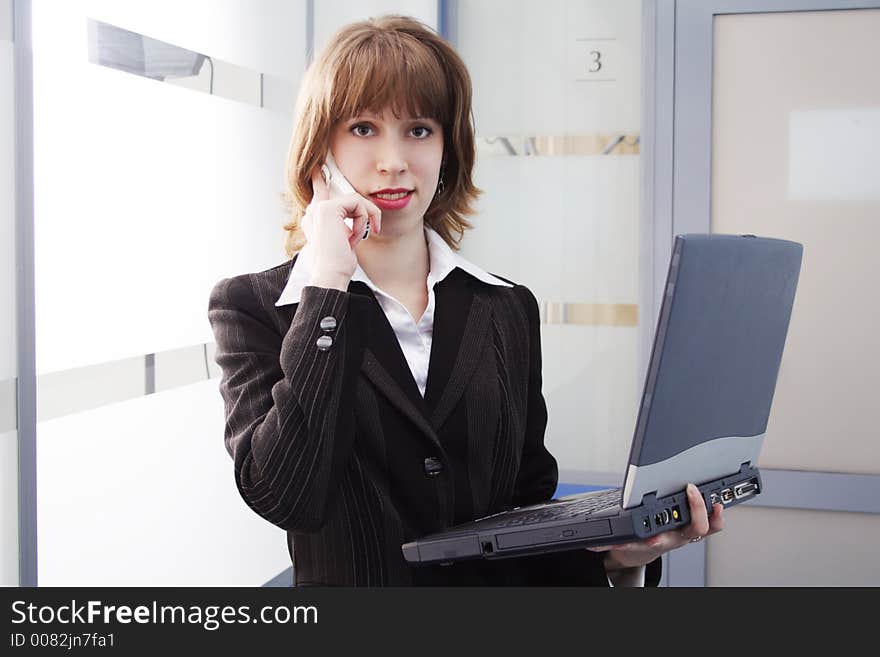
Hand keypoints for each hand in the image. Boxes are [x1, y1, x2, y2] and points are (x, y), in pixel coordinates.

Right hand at [303, 170, 381, 287]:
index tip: (320, 168)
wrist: (330, 274)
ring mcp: (320, 208)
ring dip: (365, 220)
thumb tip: (360, 216)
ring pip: (356, 200)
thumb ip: (346, 226)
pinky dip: (363, 221)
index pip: (319, 192)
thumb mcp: (345, 241)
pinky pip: (358, 204)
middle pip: (346, 194)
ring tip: (358, 239)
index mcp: (315, 218)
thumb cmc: (338, 264)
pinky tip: (355, 237)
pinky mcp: (328, 208)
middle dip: (364, 209)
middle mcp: (314, 210)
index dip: (320, 179)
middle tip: (373, 226)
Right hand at [587, 483, 724, 572]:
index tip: (654, 537)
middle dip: (694, 509)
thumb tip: (592, 544)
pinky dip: (716, 514)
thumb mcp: (622, 544)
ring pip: (707, 526)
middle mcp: (676, 538)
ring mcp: (687, 533)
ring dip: (712, 512)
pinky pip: (712, 524)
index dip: (658, 538)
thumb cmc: (638, 543)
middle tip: (689, 489)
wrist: (647, 551)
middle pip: (692, 528)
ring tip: (713, 495)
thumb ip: (608, 543)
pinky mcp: (695, 528)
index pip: (657, 541)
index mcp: (656, 541)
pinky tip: (716, 499)